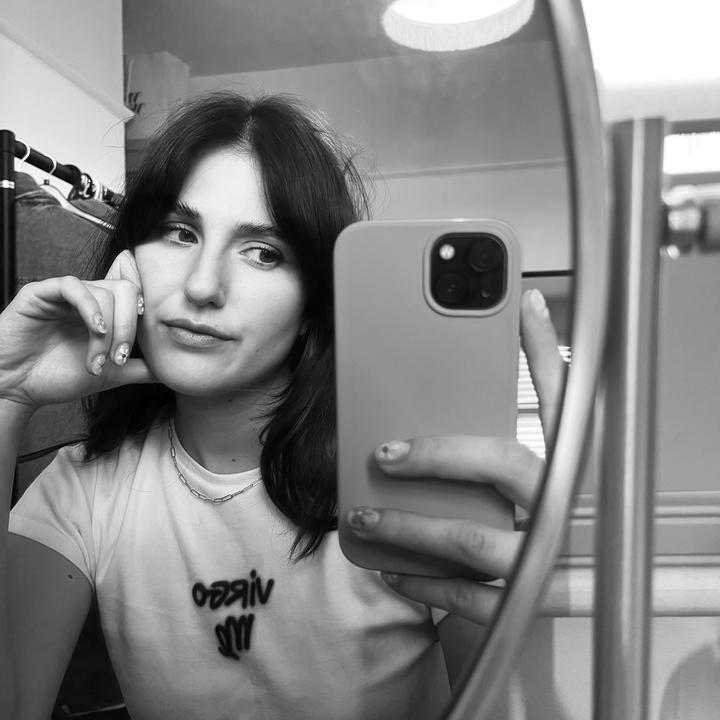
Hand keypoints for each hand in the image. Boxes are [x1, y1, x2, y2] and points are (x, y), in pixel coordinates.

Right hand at [0, 250, 154, 411]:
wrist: (17, 388)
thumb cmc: (58, 378)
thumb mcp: (110, 374)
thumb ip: (140, 369)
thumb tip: (170, 370)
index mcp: (106, 311)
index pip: (136, 293)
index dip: (146, 313)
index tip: (146, 341)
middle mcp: (88, 299)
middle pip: (126, 291)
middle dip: (129, 328)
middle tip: (119, 358)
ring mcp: (65, 294)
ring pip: (104, 292)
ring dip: (107, 331)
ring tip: (96, 360)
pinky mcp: (41, 292)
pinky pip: (72, 285)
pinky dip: (89, 307)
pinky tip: (94, 329)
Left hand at [345, 289, 565, 623]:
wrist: (572, 592)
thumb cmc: (549, 513)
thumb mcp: (547, 454)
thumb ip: (533, 391)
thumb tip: (523, 313)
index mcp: (569, 463)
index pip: (560, 398)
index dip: (536, 353)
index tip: (506, 312)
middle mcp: (564, 506)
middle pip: (504, 465)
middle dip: (436, 455)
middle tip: (384, 453)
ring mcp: (548, 558)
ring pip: (475, 540)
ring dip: (410, 527)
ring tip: (363, 516)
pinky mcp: (528, 603)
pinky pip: (471, 598)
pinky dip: (425, 584)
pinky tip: (391, 570)